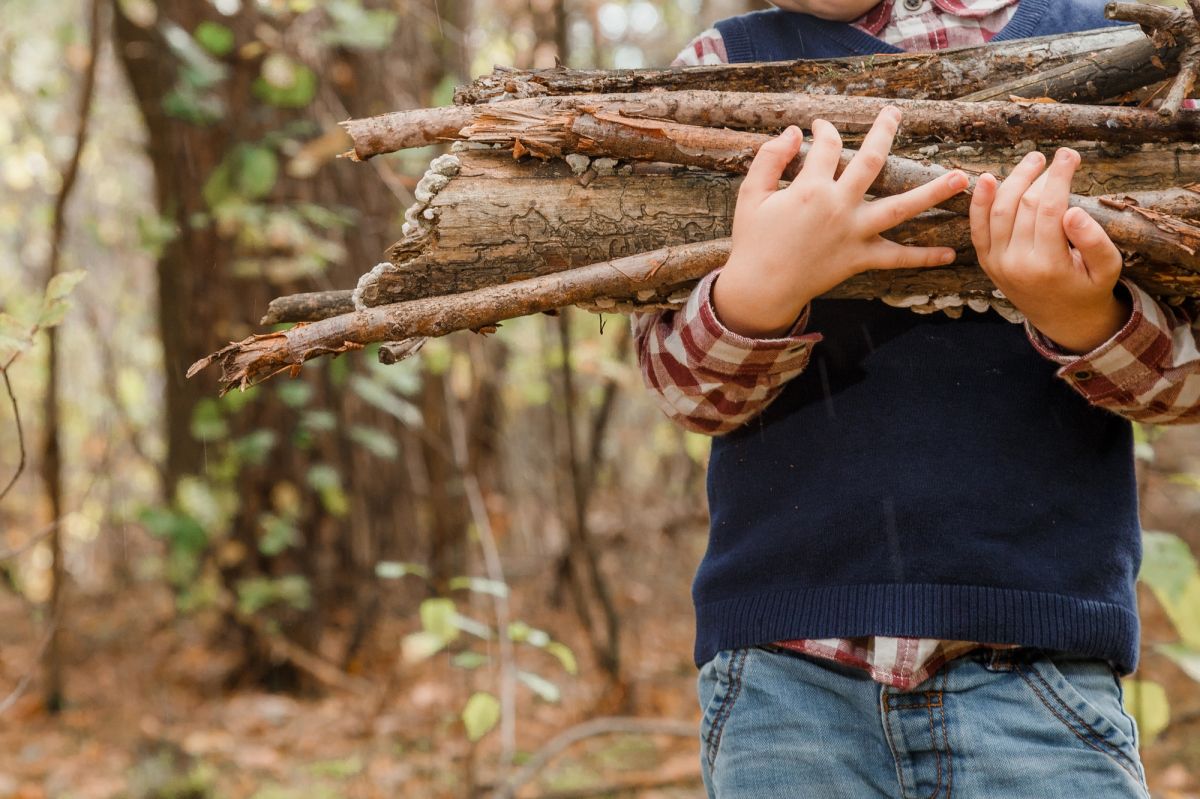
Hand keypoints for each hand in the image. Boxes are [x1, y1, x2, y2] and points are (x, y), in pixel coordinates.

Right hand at [712, 106, 968, 337]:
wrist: (761, 288)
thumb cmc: (753, 240)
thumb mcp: (751, 195)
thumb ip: (770, 159)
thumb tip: (791, 132)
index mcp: (810, 188)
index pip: (826, 146)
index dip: (824, 130)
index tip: (820, 126)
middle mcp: (839, 206)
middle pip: (871, 161)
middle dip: (884, 133)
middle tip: (896, 114)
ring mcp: (853, 233)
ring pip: (900, 208)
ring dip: (932, 192)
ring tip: (961, 178)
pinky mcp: (859, 259)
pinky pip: (897, 258)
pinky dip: (923, 257)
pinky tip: (949, 253)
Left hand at [969, 148, 1130, 353]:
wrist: (1061, 318)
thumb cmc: (1089, 287)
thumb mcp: (1107, 269)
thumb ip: (1094, 241)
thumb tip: (1073, 211)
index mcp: (1049, 265)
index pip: (1050, 209)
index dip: (1059, 177)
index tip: (1070, 155)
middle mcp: (1017, 264)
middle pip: (1025, 206)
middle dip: (1041, 176)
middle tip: (1058, 156)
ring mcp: (997, 262)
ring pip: (999, 210)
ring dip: (1014, 179)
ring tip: (1034, 160)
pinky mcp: (987, 261)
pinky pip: (978, 227)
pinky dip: (979, 202)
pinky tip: (986, 178)